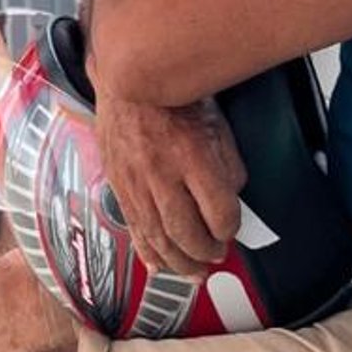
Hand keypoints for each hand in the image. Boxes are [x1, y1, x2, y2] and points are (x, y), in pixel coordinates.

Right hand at [91, 87, 245, 279]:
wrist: (129, 79)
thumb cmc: (176, 97)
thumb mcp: (217, 125)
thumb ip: (227, 165)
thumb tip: (231, 197)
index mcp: (191, 156)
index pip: (220, 212)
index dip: (231, 226)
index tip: (232, 226)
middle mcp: (161, 172)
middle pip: (187, 233)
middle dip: (207, 251)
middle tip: (216, 255)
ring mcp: (136, 181)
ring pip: (158, 239)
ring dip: (180, 262)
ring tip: (195, 272)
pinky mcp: (119, 184)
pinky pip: (133, 227)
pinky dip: (147, 252)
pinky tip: (158, 266)